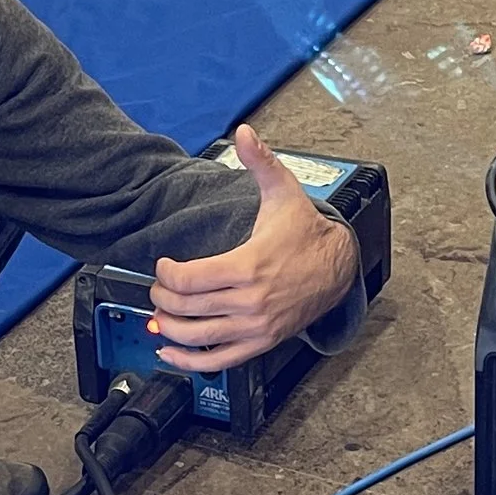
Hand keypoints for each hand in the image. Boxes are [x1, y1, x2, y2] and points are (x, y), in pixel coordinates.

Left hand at [149, 125, 358, 371]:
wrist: (338, 268)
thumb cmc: (306, 234)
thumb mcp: (283, 193)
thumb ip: (260, 162)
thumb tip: (245, 133)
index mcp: (248, 266)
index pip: (188, 280)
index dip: (166, 274)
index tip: (164, 266)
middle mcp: (250, 301)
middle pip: (186, 308)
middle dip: (163, 298)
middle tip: (158, 289)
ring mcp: (256, 326)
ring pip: (197, 336)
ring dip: (169, 328)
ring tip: (160, 316)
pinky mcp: (260, 342)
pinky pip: (218, 360)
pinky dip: (189, 361)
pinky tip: (169, 353)